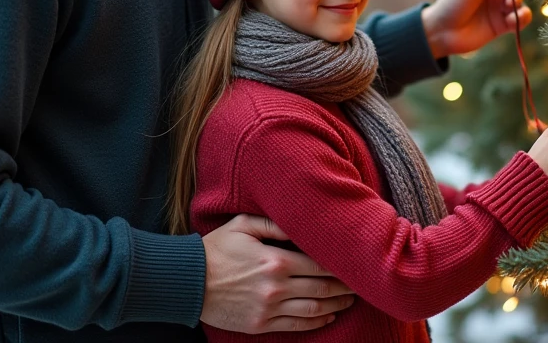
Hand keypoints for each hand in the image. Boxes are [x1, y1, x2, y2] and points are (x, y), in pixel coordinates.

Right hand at [200, 214, 354, 332]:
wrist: (187, 282)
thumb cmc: (215, 249)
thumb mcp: (243, 225)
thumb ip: (274, 223)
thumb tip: (300, 222)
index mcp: (275, 260)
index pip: (319, 264)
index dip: (341, 266)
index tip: (355, 263)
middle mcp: (276, 287)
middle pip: (322, 288)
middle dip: (344, 286)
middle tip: (360, 283)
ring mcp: (268, 309)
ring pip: (313, 309)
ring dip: (336, 305)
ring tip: (349, 300)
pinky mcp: (260, 324)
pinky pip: (296, 325)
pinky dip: (316, 322)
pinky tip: (328, 316)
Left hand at [421, 0, 532, 59]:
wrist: (442, 32)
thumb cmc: (451, 3)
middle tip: (510, 0)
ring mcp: (499, 10)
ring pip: (521, 5)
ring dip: (521, 6)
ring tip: (510, 9)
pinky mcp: (502, 26)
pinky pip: (519, 21)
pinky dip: (522, 19)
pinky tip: (512, 20)